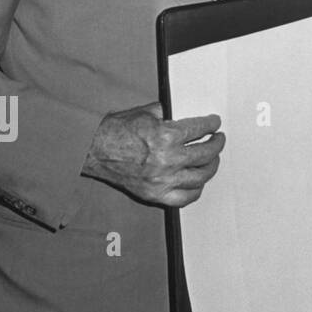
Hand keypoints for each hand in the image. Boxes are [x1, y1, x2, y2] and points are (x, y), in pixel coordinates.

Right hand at [82, 102, 224, 207]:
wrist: (93, 150)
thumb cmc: (116, 130)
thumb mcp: (145, 113)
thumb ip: (166, 113)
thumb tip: (180, 113)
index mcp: (167, 136)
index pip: (201, 129)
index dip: (212, 125)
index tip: (215, 123)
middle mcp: (168, 160)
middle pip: (206, 154)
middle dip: (217, 145)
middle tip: (218, 140)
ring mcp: (162, 181)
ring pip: (200, 177)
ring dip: (211, 167)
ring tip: (212, 159)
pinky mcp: (154, 195)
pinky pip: (184, 198)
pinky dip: (196, 190)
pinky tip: (198, 182)